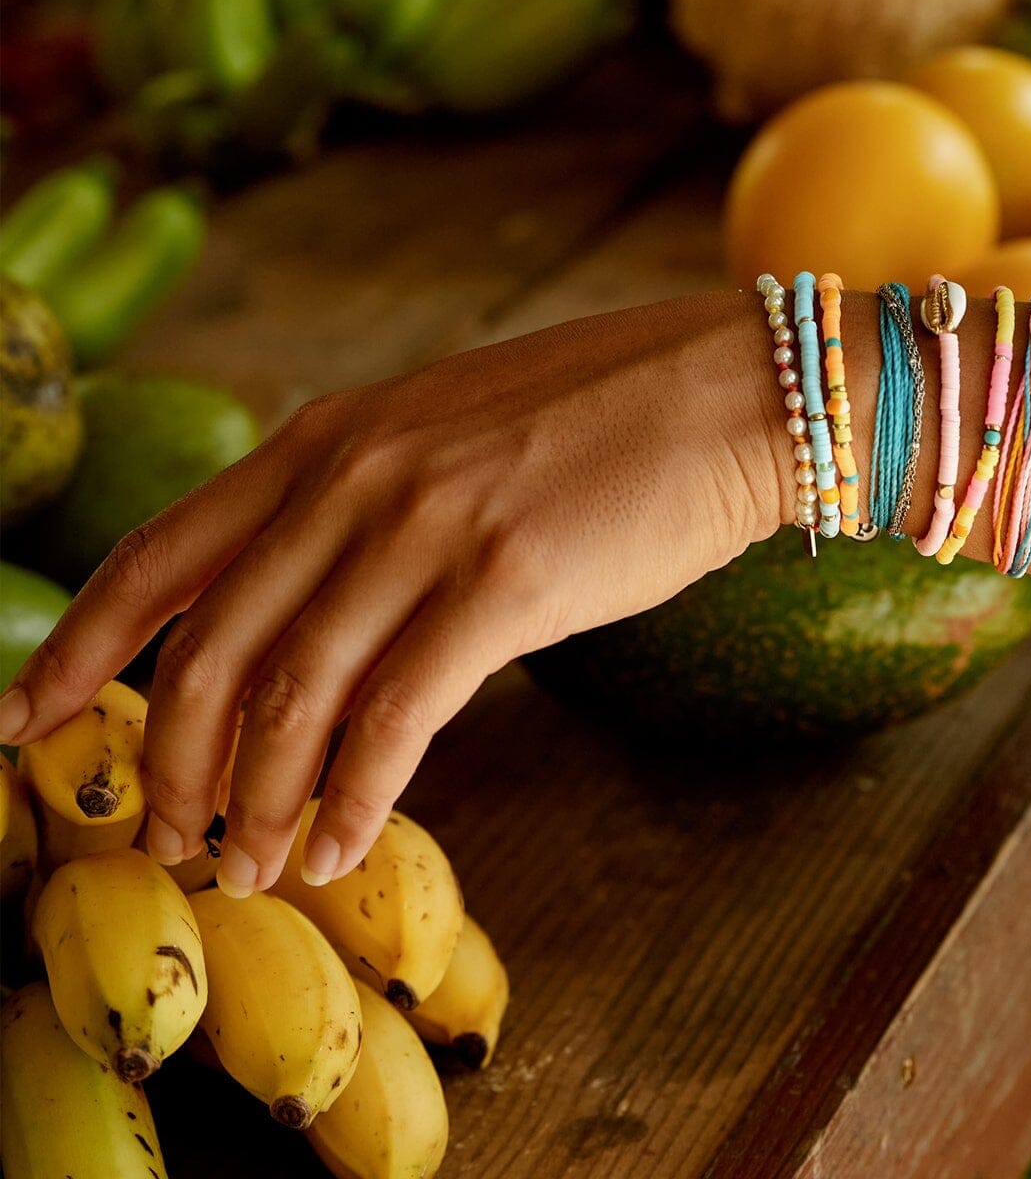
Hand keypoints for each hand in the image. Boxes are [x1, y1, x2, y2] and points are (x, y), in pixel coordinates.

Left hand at [0, 293, 785, 892]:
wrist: (733, 391)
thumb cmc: (604, 419)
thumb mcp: (450, 434)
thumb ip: (365, 504)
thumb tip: (306, 614)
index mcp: (332, 436)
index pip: (164, 552)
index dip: (81, 647)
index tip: (28, 722)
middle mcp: (359, 473)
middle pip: (213, 648)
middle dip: (175, 762)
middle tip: (172, 835)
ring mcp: (430, 523)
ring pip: (296, 695)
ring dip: (261, 801)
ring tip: (257, 865)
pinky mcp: (508, 581)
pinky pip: (398, 717)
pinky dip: (358, 798)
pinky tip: (348, 843)